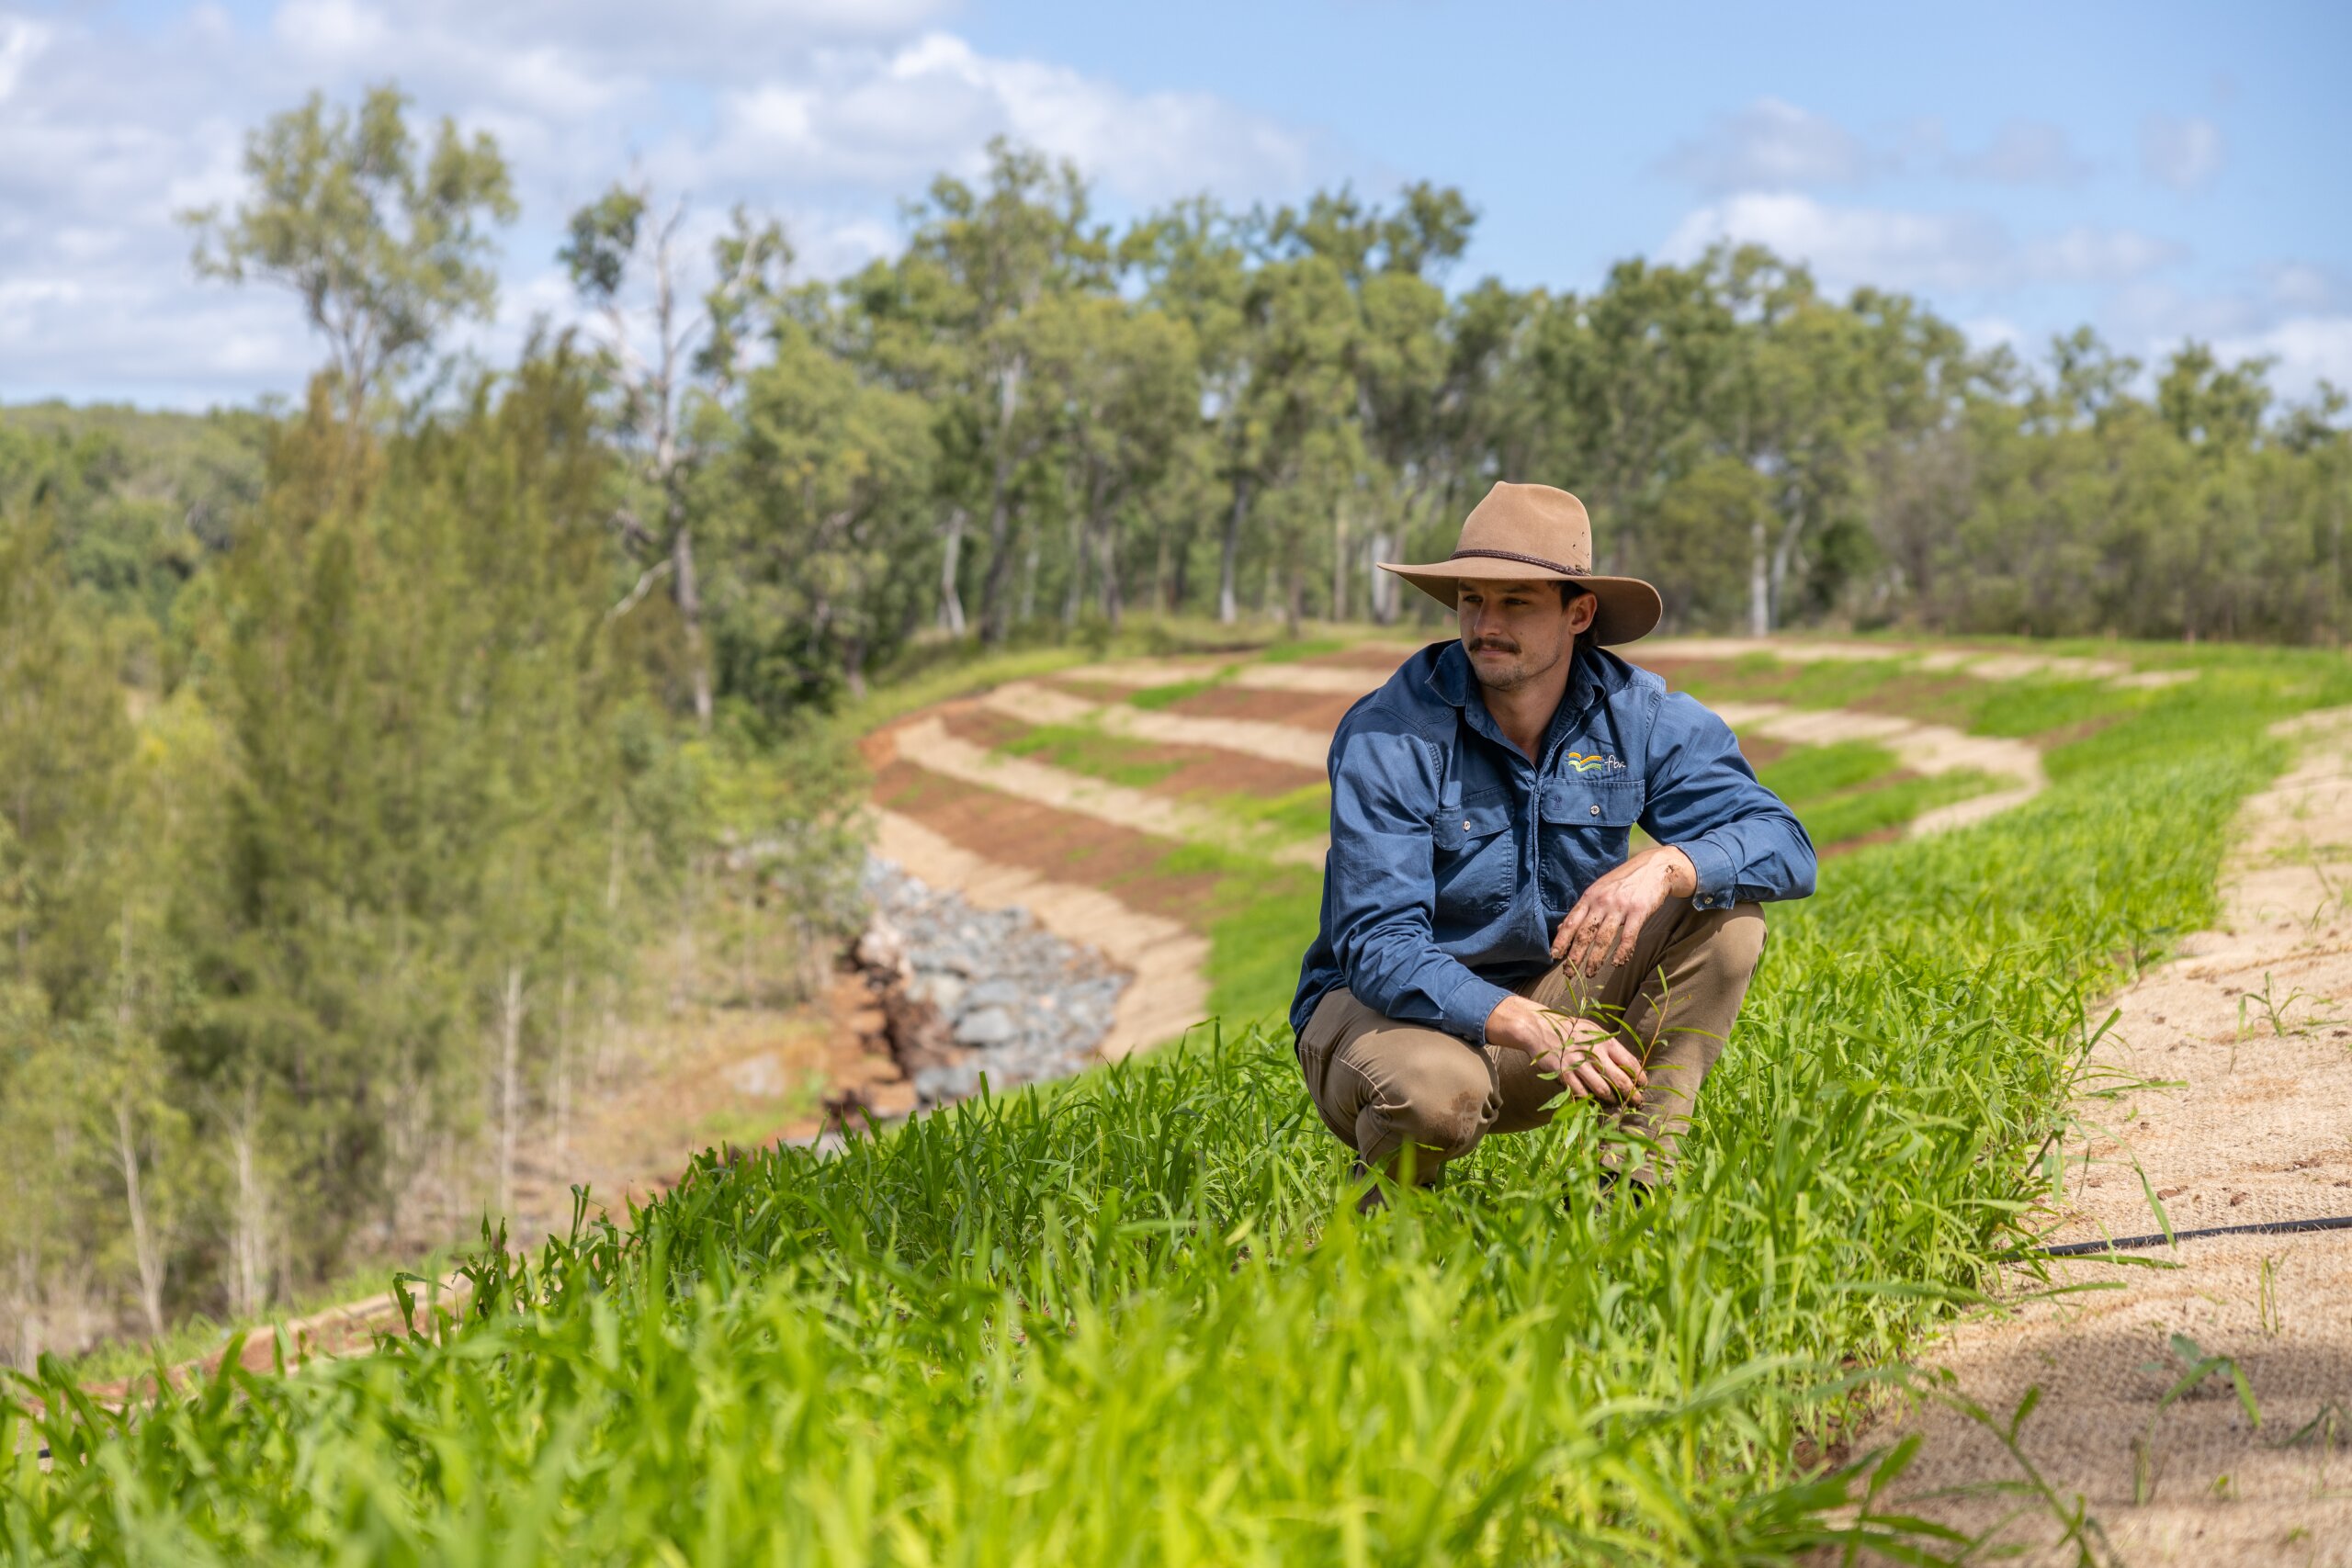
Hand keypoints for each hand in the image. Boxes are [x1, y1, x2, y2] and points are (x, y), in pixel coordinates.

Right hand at [1484, 994, 1646, 1103]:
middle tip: (1636, 1102)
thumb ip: (1609, 1046)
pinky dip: (1589, 1099)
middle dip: (1631, 1094)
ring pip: (1602, 1090)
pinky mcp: (1565, 1074)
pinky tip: (1592, 1100)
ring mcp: (1579, 1065)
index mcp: (1605, 1041)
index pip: (1630, 1062)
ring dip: (1611, 1099)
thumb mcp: (1593, 1030)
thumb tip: (1627, 1063)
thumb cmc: (1570, 1029)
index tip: (1643, 1085)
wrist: (1540, 1028)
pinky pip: (1582, 1092)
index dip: (1640, 1077)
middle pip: (1620, 1080)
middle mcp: (1595, 1053)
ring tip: (1614, 1102)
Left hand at [1551, 845, 1696, 976]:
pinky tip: (1618, 964)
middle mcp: (1602, 902)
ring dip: (1595, 959)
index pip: (1570, 922)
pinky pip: (1628, 936)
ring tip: (1590, 973)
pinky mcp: (1639, 911)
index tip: (1554, 956)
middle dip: (1574, 956)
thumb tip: (1562, 927)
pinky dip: (1622, 952)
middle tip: (1569, 974)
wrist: (1654, 867)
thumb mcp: (1598, 890)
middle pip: (1584, 933)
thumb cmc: (1624, 881)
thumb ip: (1582, 909)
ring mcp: (1620, 906)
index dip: (1561, 940)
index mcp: (1590, 897)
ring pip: (1603, 938)